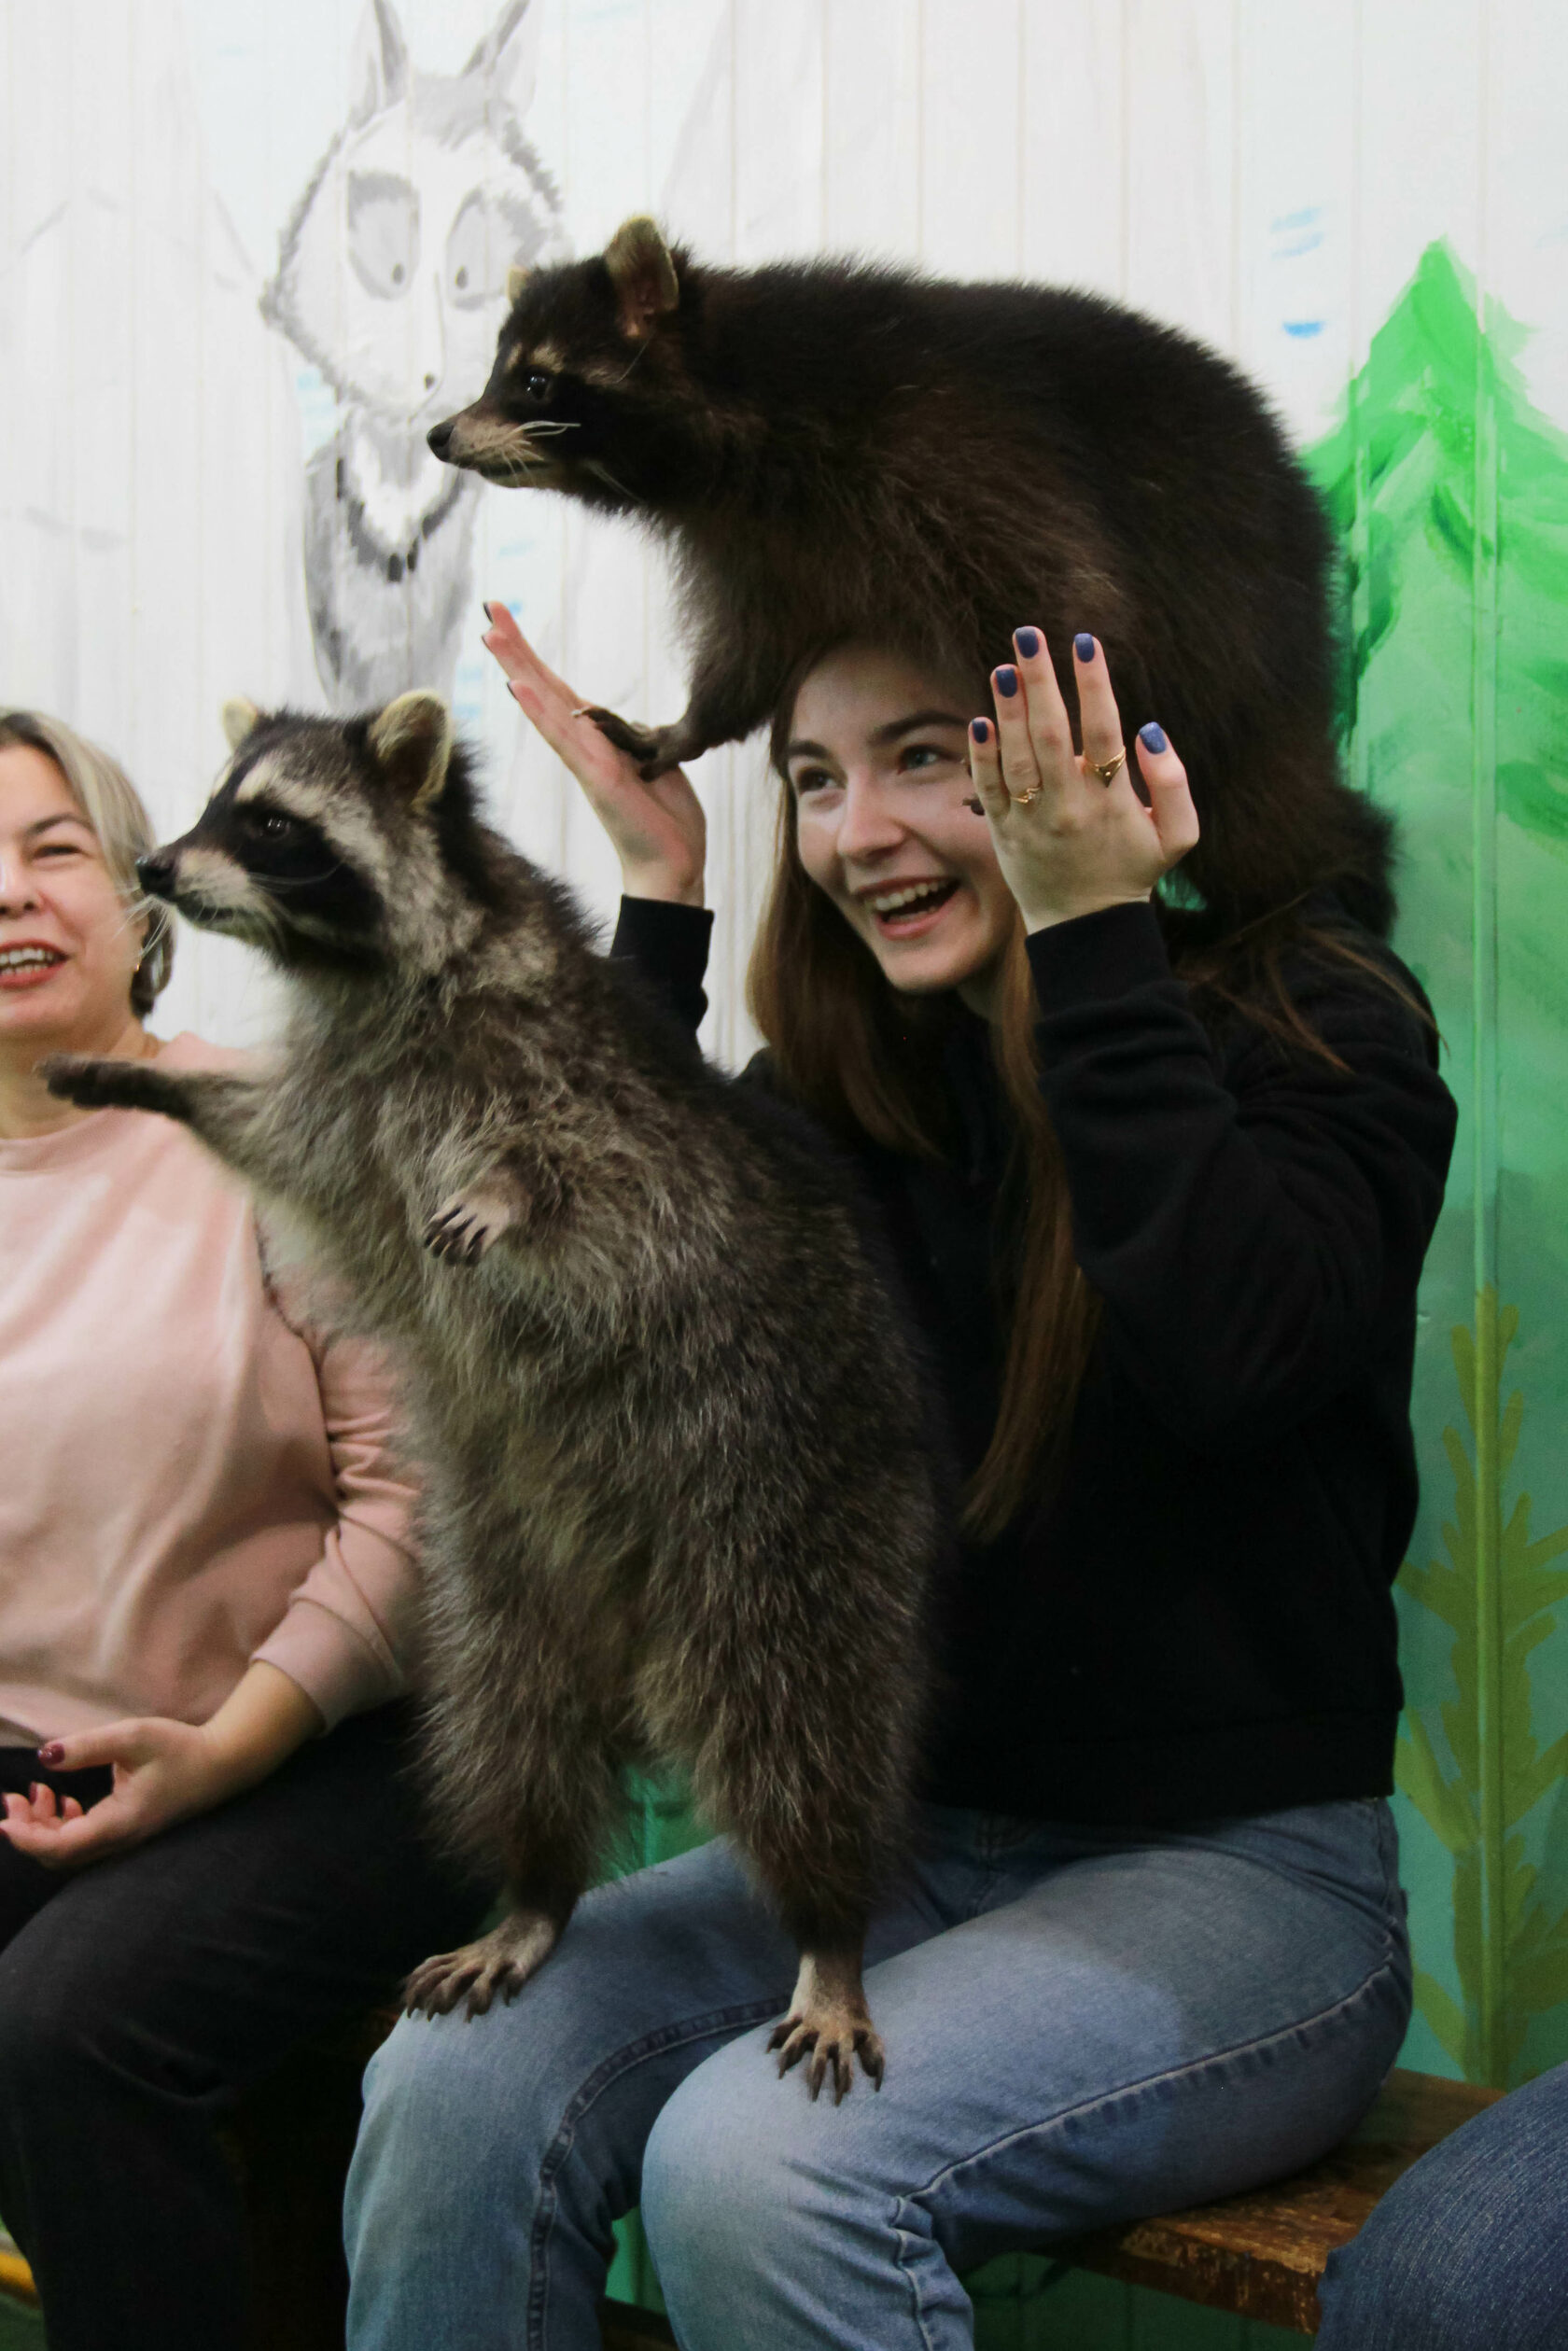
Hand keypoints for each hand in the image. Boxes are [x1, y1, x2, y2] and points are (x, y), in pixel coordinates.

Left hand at [1, 1718, 254, 1869]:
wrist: (222, 1763)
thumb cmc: (180, 1748)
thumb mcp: (134, 1737)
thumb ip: (88, 1746)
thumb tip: (44, 1757)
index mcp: (120, 1822)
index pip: (61, 1847)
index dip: (27, 1837)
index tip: (5, 1816)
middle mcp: (119, 1840)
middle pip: (58, 1855)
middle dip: (27, 1831)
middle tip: (13, 1798)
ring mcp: (123, 1840)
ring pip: (69, 1852)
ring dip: (42, 1828)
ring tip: (36, 1794)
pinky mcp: (125, 1832)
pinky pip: (83, 1843)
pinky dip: (62, 1826)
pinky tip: (63, 1801)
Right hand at [480, 601, 706, 905]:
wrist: (673, 866)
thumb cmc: (664, 819)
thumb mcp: (653, 763)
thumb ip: (633, 740)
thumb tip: (626, 727)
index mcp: (595, 740)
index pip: (558, 688)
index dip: (533, 655)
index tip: (506, 619)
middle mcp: (582, 747)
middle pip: (542, 687)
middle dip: (516, 646)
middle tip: (489, 606)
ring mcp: (585, 762)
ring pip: (545, 706)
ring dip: (518, 668)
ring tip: (491, 635)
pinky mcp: (597, 779)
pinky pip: (564, 740)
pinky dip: (541, 713)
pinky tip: (518, 689)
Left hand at [968, 629, 1198, 931]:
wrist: (1084, 926)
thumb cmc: (1132, 869)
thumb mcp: (1177, 836)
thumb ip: (1173, 783)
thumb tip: (1148, 731)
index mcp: (1112, 801)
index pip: (1102, 731)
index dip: (1093, 684)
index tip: (1084, 642)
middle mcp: (1069, 807)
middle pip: (1052, 735)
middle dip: (1039, 681)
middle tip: (1027, 635)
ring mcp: (1032, 820)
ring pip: (1017, 758)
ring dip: (1008, 710)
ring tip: (1003, 667)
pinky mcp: (1004, 833)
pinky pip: (989, 790)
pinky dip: (983, 756)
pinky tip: (980, 721)